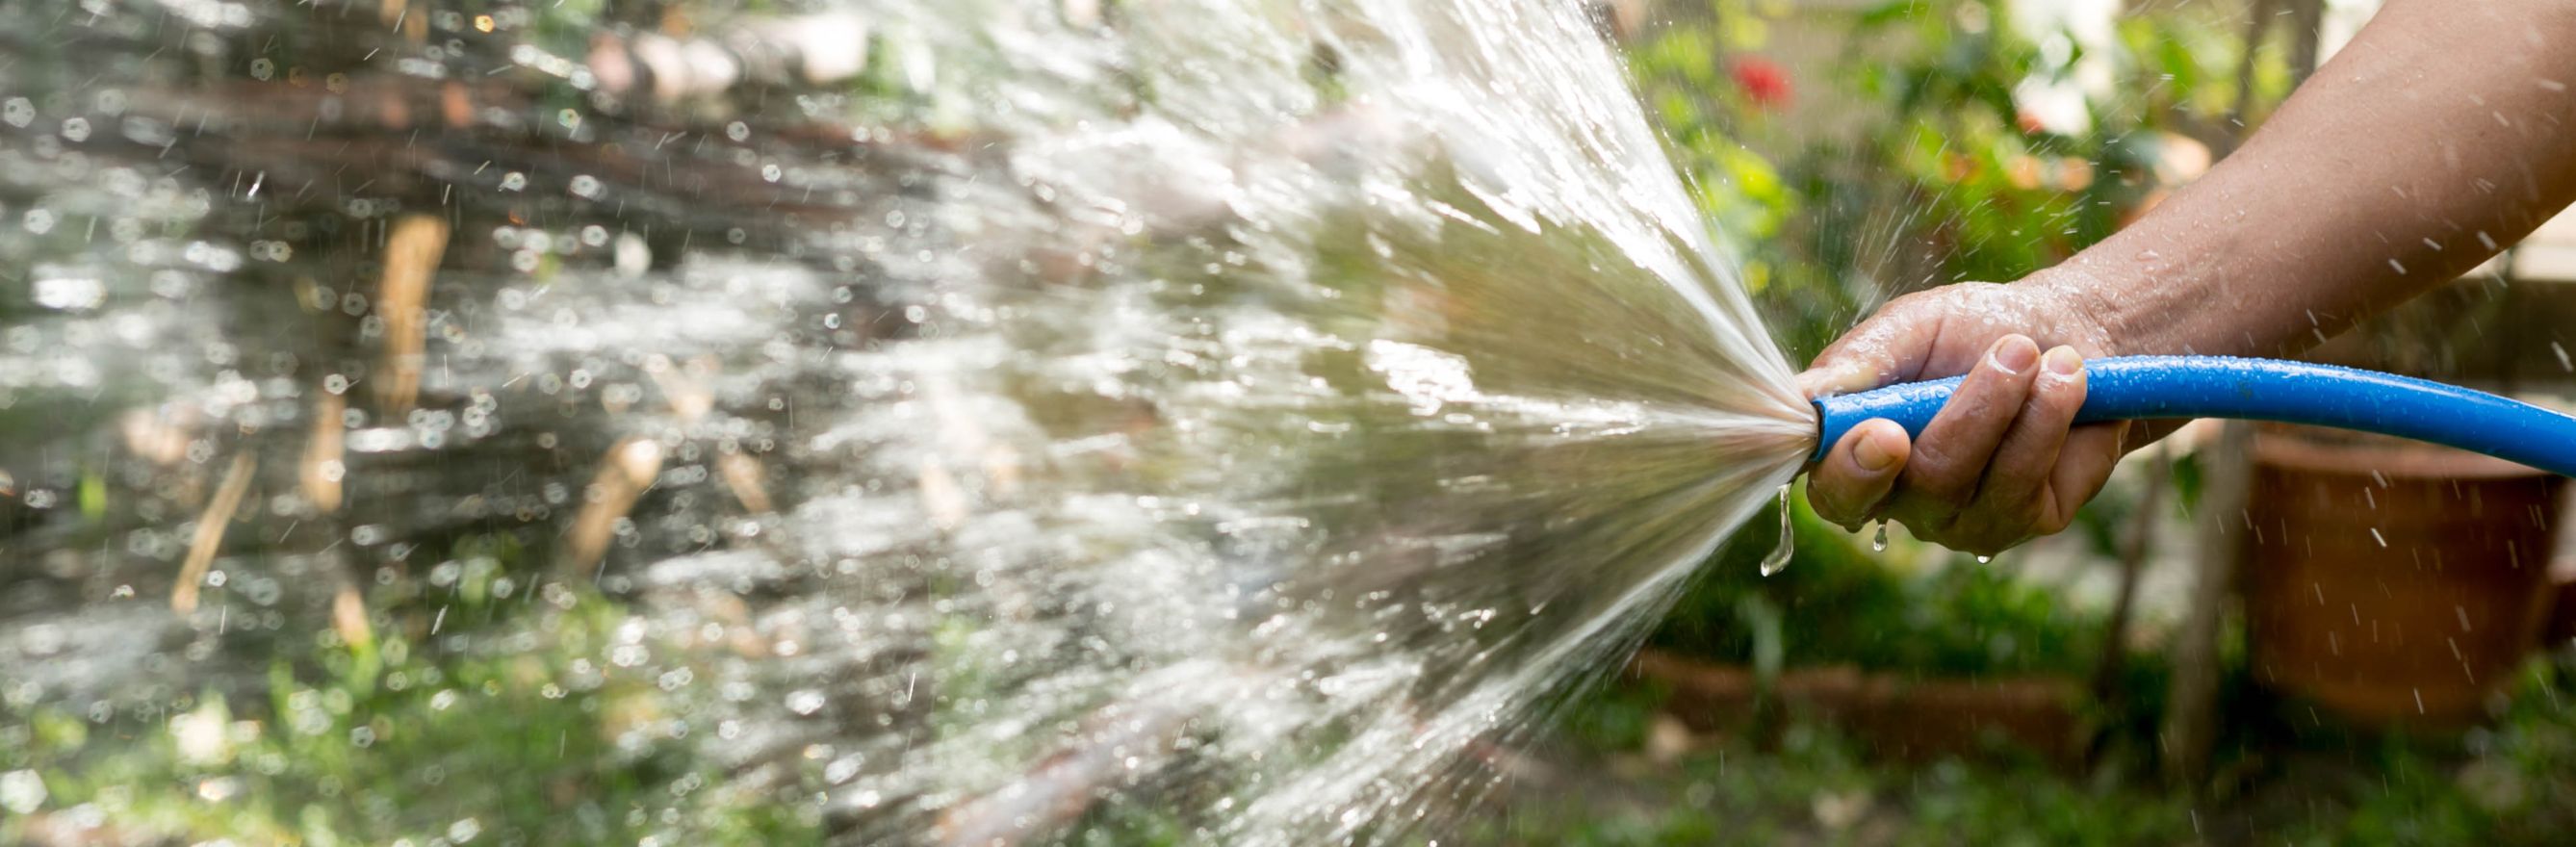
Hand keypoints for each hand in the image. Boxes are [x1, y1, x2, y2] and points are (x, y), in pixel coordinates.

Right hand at [1797, 278, 2131, 555]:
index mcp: (1859, 454)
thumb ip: (1857, 362)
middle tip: (2006, 356)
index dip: (1849, 471)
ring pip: (1971, 481)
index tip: (1884, 431)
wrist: (2069, 332)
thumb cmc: (1973, 330)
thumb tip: (1800, 396)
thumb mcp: (1910, 327)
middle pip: (1913, 488)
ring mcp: (1965, 518)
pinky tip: (2066, 380)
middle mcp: (1905, 499)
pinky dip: (2048, 419)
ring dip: (2008, 404)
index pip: (1832, 491)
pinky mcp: (2028, 520)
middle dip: (1961, 420)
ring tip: (2037, 352)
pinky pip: (2025, 481)